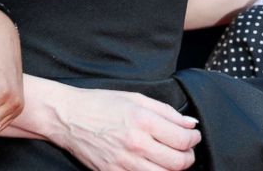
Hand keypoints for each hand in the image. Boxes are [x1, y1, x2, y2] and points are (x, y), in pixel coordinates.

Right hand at [48, 87, 200, 170]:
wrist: (68, 117)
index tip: (193, 136)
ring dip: (173, 168)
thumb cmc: (100, 104)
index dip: (194, 139)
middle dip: (188, 156)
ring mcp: (124, 163)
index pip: (183, 139)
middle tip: (186, 149)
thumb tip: (190, 124)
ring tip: (170, 158)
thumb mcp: (136, 98)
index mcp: (143, 120)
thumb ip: (166, 112)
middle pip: (178, 162)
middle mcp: (136, 143)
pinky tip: (152, 165)